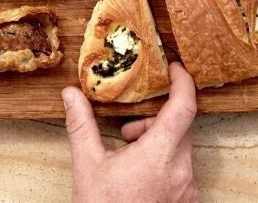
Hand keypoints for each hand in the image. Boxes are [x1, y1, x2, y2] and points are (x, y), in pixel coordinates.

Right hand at [62, 62, 199, 202]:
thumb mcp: (87, 165)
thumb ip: (81, 125)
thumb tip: (71, 94)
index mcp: (158, 156)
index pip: (184, 107)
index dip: (183, 82)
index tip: (173, 68)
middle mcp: (181, 171)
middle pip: (180, 127)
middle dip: (155, 121)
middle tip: (128, 132)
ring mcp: (186, 189)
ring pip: (180, 149)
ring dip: (158, 143)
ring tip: (129, 156)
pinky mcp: (186, 202)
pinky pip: (181, 170)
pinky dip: (164, 163)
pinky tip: (139, 176)